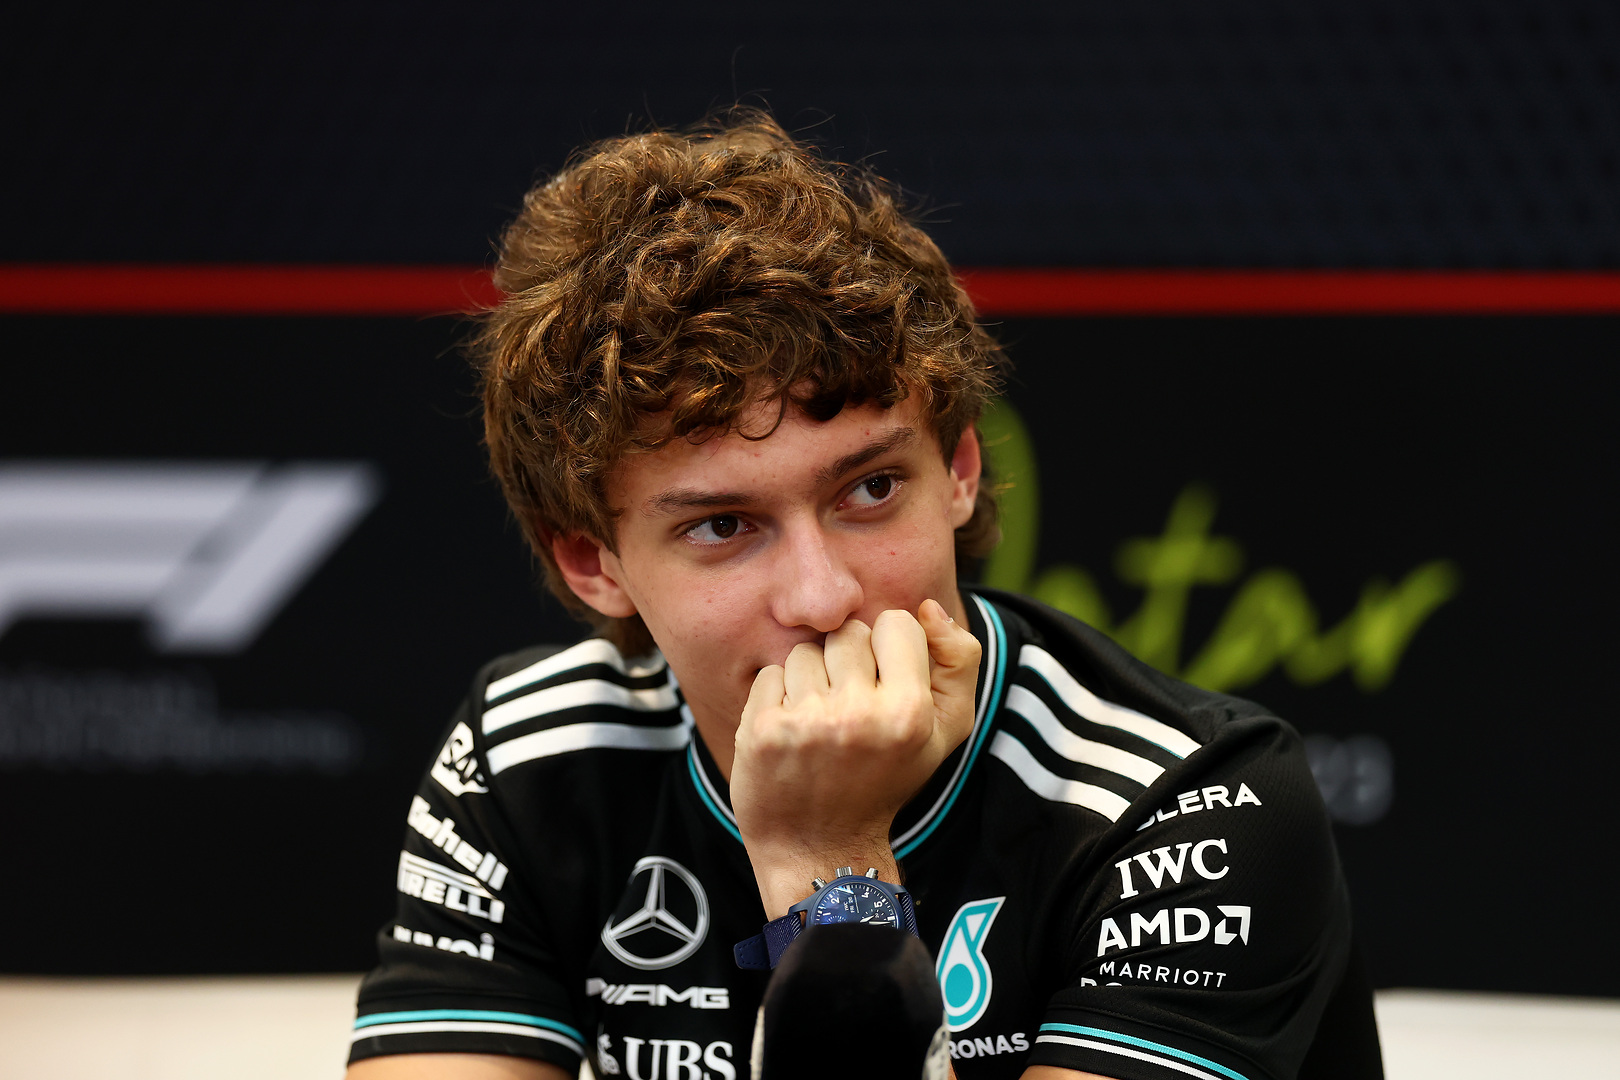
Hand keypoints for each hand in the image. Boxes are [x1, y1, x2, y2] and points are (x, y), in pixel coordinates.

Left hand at [730, 598, 980, 916]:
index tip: (885, 688)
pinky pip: (770, 673)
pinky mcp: (761, 729)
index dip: (891, 651)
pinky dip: (778, 696)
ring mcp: (805, 722)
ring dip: (811, 679)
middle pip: (848, 632)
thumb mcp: (946, 729)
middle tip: (850, 712)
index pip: (896, 623)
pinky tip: (791, 733)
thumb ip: (958, 661)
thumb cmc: (885, 778)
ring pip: (806, 651)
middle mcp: (857, 715)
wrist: (819, 846)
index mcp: (909, 713)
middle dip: (847, 662)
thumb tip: (927, 608)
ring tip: (820, 723)